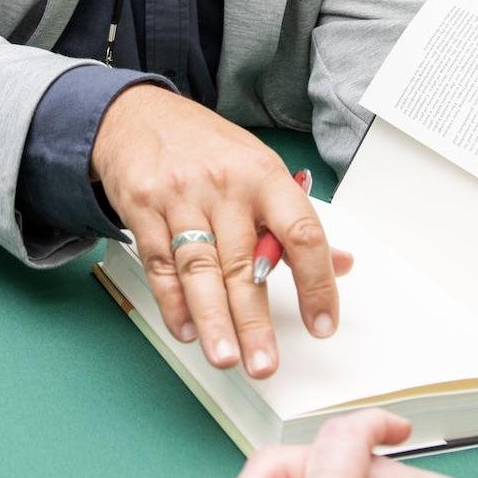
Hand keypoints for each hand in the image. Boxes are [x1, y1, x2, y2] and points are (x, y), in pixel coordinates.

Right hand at [91, 85, 351, 377]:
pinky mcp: (143, 209)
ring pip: (200, 269)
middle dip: (254, 321)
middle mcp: (224, 186)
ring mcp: (180, 198)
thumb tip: (340, 264)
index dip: (317, 282)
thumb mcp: (259, 167)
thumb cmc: (205, 146)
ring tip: (226, 357)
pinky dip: (172, 302)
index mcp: (264, 176)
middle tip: (264, 363)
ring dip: (213, 320)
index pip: (301, 232)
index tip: (323, 323)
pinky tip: (186, 329)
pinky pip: (161, 264)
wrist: (137, 115)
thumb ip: (295, 219)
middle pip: (243, 263)